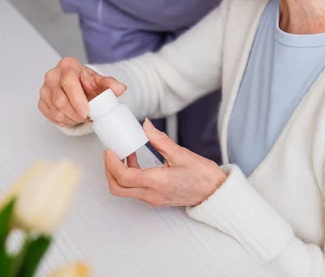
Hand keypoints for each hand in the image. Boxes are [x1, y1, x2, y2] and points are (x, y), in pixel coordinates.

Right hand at [38, 57, 126, 127]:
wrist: (79, 87)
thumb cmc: (88, 83)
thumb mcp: (101, 82)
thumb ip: (110, 84)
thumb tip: (120, 88)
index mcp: (68, 65)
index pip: (68, 82)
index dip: (77, 99)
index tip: (86, 112)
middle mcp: (52, 75)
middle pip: (60, 99)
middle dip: (75, 113)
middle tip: (87, 117)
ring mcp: (44, 89)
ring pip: (55, 110)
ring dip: (70, 118)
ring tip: (81, 117)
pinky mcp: (41, 101)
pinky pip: (50, 116)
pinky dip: (63, 121)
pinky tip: (72, 117)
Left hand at [104, 119, 225, 206]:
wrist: (215, 193)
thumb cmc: (203, 176)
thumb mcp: (181, 153)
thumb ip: (160, 139)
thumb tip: (145, 126)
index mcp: (157, 182)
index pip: (124, 177)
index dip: (112, 164)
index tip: (109, 151)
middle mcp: (152, 194)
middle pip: (118, 188)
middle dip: (109, 171)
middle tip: (110, 154)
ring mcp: (152, 199)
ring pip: (124, 191)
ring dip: (118, 173)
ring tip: (124, 154)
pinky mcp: (155, 198)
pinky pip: (134, 190)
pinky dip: (129, 176)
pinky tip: (135, 162)